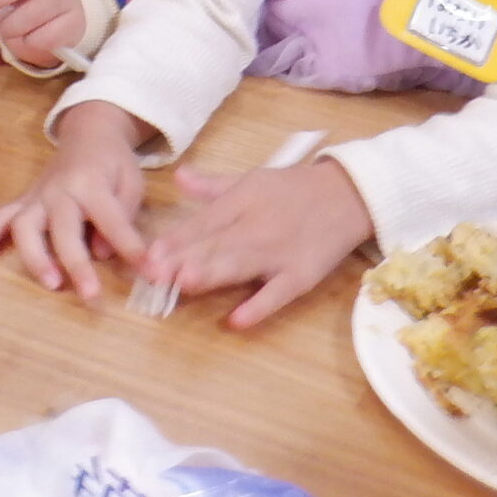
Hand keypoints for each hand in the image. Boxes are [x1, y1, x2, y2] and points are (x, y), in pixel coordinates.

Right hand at [0, 100, 146, 300]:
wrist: (88, 133)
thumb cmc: (114, 162)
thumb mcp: (132, 182)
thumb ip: (123, 216)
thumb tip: (101, 253)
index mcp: (92, 183)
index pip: (112, 221)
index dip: (131, 248)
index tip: (148, 274)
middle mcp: (60, 190)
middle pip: (62, 229)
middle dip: (76, 263)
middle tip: (91, 295)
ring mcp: (37, 196)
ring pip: (25, 226)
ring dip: (34, 257)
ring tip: (50, 283)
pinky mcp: (24, 201)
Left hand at [139, 159, 373, 329]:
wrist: (348, 195)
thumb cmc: (293, 189)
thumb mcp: (251, 179)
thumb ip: (212, 185)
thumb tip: (176, 176)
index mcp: (242, 201)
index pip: (204, 222)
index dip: (176, 239)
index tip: (148, 255)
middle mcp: (257, 226)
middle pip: (217, 244)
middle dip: (184, 259)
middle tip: (154, 275)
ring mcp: (280, 253)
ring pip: (241, 265)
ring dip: (213, 274)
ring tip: (184, 284)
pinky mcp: (302, 275)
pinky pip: (278, 294)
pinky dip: (259, 307)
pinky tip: (237, 320)